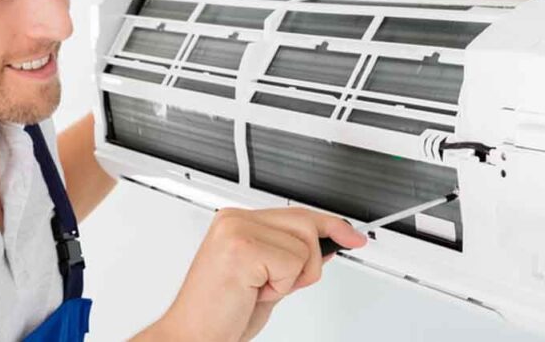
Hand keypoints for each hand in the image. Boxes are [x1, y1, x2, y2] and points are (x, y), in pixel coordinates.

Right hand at [153, 207, 367, 340]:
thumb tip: (323, 247)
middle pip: (305, 225)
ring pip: (303, 246)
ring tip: (258, 289)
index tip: (352, 236)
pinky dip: (280, 287)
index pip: (296, 214)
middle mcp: (234, 220)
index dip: (330, 226)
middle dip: (304, 264)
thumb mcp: (267, 282)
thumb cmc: (220, 314)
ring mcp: (236, 230)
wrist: (193, 335)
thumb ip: (291, 259)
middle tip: (273, 286)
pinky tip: (252, 292)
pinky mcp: (242, 247)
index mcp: (236, 221)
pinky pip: (292, 263)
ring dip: (290, 278)